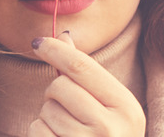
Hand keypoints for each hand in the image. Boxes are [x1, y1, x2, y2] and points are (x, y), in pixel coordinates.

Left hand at [27, 31, 145, 136]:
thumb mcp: (109, 107)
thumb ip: (86, 73)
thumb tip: (63, 37)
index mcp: (127, 108)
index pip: (81, 66)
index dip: (55, 50)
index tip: (37, 42)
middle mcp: (110, 129)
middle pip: (59, 87)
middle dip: (55, 94)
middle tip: (69, 109)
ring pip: (45, 110)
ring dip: (48, 117)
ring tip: (68, 131)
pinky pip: (36, 130)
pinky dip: (41, 133)